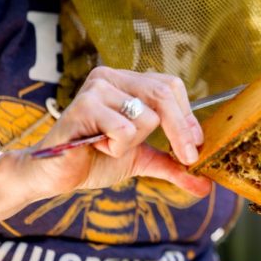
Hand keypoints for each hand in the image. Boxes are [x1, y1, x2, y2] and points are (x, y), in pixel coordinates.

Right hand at [22, 67, 211, 200]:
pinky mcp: (84, 105)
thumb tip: (205, 184)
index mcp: (127, 82)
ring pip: (146, 116)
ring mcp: (97, 88)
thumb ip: (172, 165)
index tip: (196, 144)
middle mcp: (113, 77)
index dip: (188, 115)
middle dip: (181, 130)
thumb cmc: (94, 160)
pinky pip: (124, 130)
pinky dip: (116, 148)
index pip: (170, 86)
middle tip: (189, 158)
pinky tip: (96, 146)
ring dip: (133, 143)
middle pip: (164, 95)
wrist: (54, 176)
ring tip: (108, 145)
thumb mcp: (142, 159)